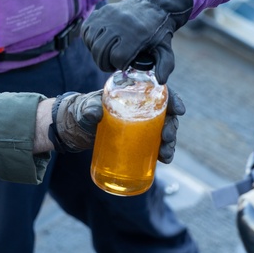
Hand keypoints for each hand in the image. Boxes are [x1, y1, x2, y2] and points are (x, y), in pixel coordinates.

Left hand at [48, 89, 185, 163]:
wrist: (74, 129)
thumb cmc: (81, 111)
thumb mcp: (85, 108)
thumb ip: (89, 108)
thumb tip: (95, 113)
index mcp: (132, 93)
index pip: (158, 92)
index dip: (173, 99)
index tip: (179, 110)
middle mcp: (140, 108)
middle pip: (165, 114)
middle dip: (172, 126)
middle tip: (167, 138)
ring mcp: (139, 125)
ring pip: (163, 131)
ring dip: (169, 142)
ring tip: (166, 155)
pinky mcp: (136, 140)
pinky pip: (154, 145)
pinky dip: (162, 152)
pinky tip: (163, 160)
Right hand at [82, 0, 193, 83]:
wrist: (153, 5)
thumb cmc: (158, 31)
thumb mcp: (165, 49)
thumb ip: (165, 65)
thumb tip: (160, 81)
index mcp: (136, 34)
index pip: (117, 57)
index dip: (119, 65)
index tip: (125, 64)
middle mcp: (120, 23)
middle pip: (100, 51)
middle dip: (105, 63)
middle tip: (113, 63)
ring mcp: (108, 16)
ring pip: (92, 42)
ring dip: (97, 53)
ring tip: (108, 53)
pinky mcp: (100, 12)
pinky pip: (86, 31)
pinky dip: (90, 40)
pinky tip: (101, 42)